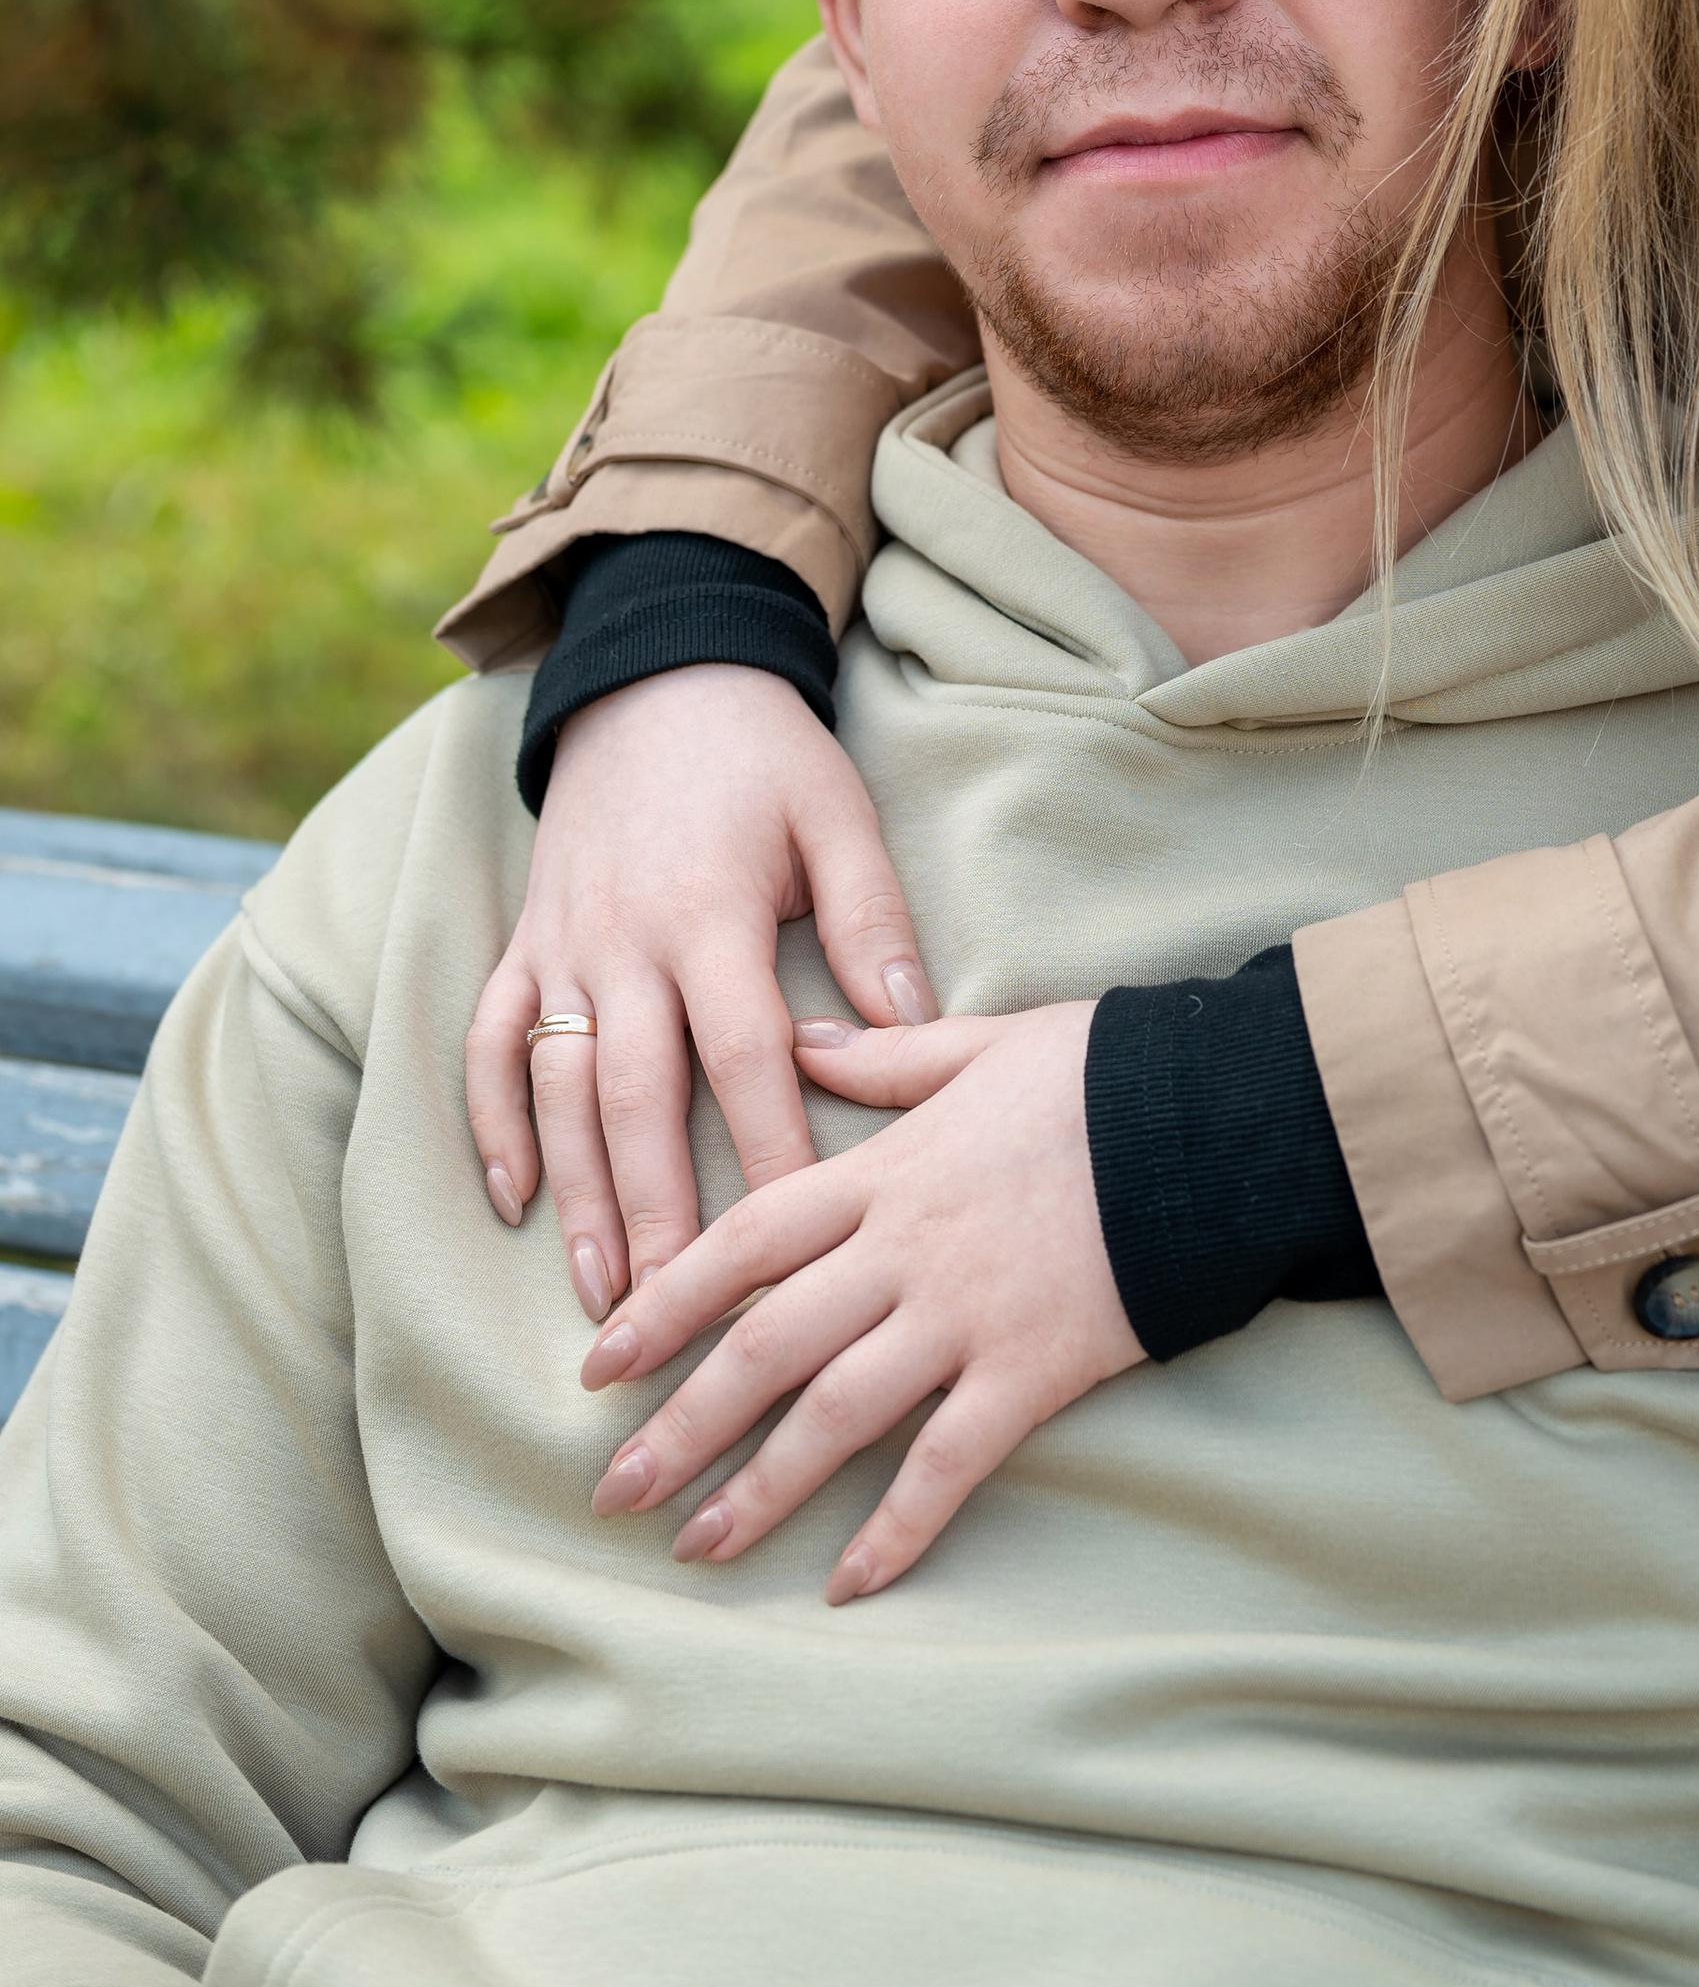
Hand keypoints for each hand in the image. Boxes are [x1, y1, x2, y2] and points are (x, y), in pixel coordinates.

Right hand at [464, 667, 936, 1318]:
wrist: (656, 671)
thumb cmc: (764, 752)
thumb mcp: (837, 813)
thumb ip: (872, 919)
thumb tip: (917, 1022)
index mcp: (711, 914)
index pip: (745, 1059)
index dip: (770, 1153)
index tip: (797, 1237)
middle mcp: (624, 941)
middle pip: (636, 1099)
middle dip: (657, 1212)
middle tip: (676, 1315)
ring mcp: (563, 945)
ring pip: (559, 1089)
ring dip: (576, 1194)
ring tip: (600, 1289)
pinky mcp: (525, 940)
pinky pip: (492, 1040)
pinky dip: (492, 1119)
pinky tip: (510, 1196)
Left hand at [581, 1000, 1142, 1597]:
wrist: (1215, 1120)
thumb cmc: (1102, 1075)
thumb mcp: (982, 1044)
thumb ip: (885, 1058)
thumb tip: (805, 1040)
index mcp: (884, 1171)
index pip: (745, 1241)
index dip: (666, 1304)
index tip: (601, 1363)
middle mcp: (906, 1251)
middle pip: (768, 1345)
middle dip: (682, 1425)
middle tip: (611, 1493)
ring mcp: (965, 1317)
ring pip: (836, 1416)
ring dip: (759, 1490)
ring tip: (696, 1549)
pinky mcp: (1031, 1372)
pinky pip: (948, 1465)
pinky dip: (896, 1528)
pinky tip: (848, 1583)